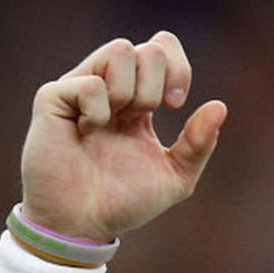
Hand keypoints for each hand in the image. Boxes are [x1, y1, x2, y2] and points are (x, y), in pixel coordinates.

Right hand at [20, 31, 227, 240]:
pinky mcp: (53, 99)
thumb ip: (199, 144)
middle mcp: (110, 88)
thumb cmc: (124, 203)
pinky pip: (89, 82)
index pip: (161, 48)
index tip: (175, 105)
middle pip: (146, 48)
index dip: (178, 66)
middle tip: (144, 116)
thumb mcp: (175, 178)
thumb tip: (220, 106)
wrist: (83, 225)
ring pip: (119, 50)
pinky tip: (88, 131)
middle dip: (156, 83)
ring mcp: (80, 90)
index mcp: (138, 100)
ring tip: (116, 122)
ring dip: (130, 90)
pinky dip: (99, 108)